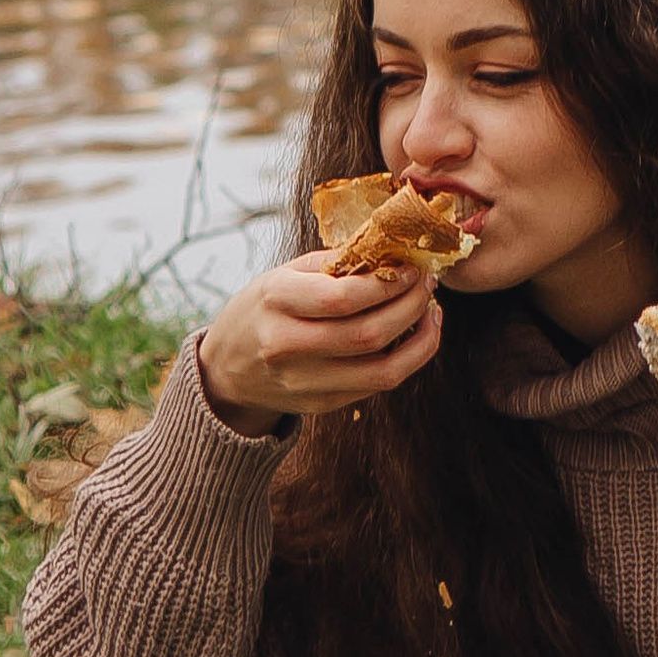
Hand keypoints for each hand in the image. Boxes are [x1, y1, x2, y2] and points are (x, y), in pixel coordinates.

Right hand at [196, 254, 443, 429]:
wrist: (226, 369)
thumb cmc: (263, 309)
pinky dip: (407, 359)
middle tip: (428, 283)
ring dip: (420, 338)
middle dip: (411, 306)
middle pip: (368, 335)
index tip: (412, 267)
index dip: (388, 283)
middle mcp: (287, 345)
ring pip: (382, 370)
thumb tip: (395, 251)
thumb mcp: (285, 274)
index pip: (342, 297)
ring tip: (430, 310)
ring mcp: (304, 382)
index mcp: (275, 300)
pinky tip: (414, 335)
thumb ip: (335, 264)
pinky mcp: (321, 405)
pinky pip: (377, 385)